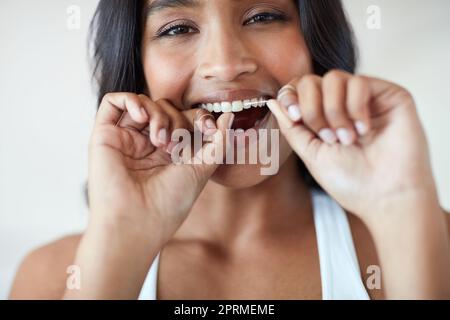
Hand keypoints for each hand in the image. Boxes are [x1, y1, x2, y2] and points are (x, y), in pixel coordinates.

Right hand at [88, 93, 233, 244]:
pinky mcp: (104, 135)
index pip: (186, 118)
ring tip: (159, 140)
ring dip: (159, 114)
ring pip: (145, 103)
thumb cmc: (169, 202)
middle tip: (177, 145)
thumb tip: (230, 116)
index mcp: (170, 152)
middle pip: (167, 108)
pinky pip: (113, 102)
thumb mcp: (202, 169)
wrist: (137, 221)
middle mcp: (147, 144)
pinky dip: (130, 100)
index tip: (209, 128)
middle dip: (179, 119)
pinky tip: (141, 117)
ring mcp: (126, 138)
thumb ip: (217, 141)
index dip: (199, 117)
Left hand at [267, 70, 436, 220]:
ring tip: (346, 138)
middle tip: (327, 138)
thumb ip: (291, 127)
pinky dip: (355, 107)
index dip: (291, 95)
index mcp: (323, 117)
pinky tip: (364, 131)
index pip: (300, 89)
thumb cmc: (350, 181)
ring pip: (334, 78)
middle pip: (312, 80)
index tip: (294, 116)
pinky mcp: (390, 95)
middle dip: (312, 109)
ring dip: (333, 111)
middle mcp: (343, 104)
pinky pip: (360, 82)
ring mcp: (366, 98)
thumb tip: (272, 100)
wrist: (384, 197)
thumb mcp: (310, 153)